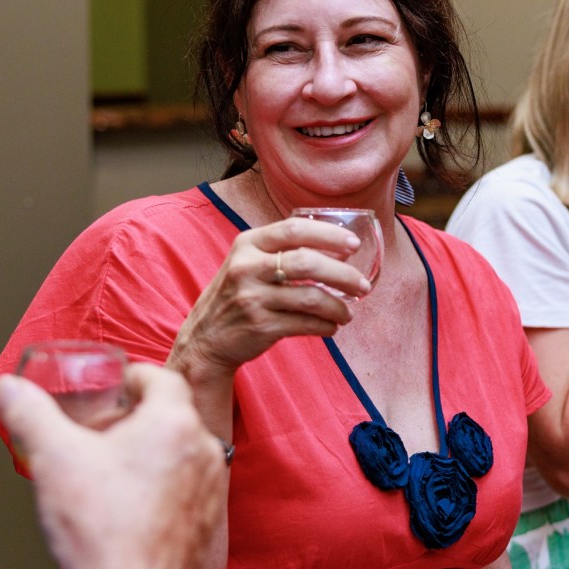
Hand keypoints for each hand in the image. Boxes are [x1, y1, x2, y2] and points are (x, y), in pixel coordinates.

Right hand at [0, 363, 225, 568]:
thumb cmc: (101, 529)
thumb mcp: (52, 457)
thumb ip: (28, 413)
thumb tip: (7, 388)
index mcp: (174, 423)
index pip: (162, 379)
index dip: (133, 379)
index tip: (112, 388)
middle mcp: (204, 451)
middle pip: (172, 417)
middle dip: (136, 419)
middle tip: (102, 431)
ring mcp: (212, 490)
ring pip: (180, 457)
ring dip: (150, 456)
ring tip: (110, 473)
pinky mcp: (208, 525)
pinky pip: (185, 493)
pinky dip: (160, 491)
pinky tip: (127, 510)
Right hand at [170, 217, 370, 379]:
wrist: (204, 339)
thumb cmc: (237, 295)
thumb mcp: (247, 262)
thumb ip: (281, 250)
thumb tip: (339, 249)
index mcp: (247, 244)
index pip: (294, 230)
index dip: (329, 235)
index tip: (354, 245)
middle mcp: (247, 267)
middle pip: (307, 263)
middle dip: (343, 275)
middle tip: (363, 285)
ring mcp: (252, 298)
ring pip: (310, 298)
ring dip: (338, 307)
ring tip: (348, 313)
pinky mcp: (260, 326)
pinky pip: (305, 324)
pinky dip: (325, 326)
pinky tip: (332, 326)